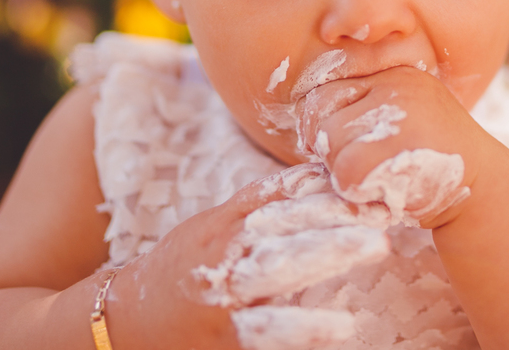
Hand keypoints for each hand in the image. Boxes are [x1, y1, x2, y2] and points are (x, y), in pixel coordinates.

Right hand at [109, 164, 390, 349]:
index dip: (326, 190)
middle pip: (285, 227)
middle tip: (384, 210)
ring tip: (374, 248)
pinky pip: (267, 331)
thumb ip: (264, 204)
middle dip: (334, 217)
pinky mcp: (225, 337)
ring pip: (279, 270)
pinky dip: (304, 327)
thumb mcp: (216, 226)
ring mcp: (225, 295)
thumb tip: (320, 175)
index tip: (372, 181)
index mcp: (228, 223)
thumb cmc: (185, 269)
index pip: (280, 197)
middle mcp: (226, 252)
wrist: (124, 322)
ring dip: (327, 256)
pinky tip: (341, 327)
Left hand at [294, 66, 503, 228]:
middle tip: (367, 166)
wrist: (483, 193)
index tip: (350, 146)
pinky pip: (346, 173)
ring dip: (344, 172)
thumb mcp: (403, 118)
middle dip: (330, 147)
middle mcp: (397, 83)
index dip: (326, 124)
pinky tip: (386, 191)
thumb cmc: (430, 162)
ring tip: (381, 176)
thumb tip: (302, 116)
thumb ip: (363, 108)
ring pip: (328, 143)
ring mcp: (401, 114)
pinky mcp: (399, 149)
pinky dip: (357, 192)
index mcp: (394, 72)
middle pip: (319, 112)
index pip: (326, 89)